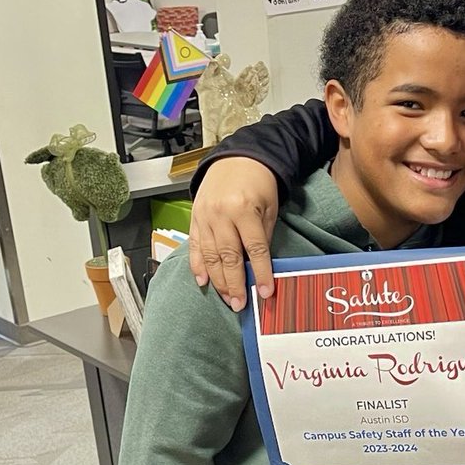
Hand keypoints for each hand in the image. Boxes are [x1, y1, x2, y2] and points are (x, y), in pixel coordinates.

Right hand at [188, 157, 278, 310]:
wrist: (235, 160)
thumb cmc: (258, 183)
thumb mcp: (269, 207)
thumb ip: (263, 236)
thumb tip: (261, 267)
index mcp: (243, 209)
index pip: (255, 248)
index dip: (261, 273)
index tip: (266, 292)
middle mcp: (220, 214)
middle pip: (228, 257)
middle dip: (235, 284)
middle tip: (240, 304)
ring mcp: (204, 217)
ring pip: (210, 256)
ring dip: (218, 281)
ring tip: (227, 298)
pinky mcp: (195, 219)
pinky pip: (195, 246)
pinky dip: (198, 266)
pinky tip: (203, 281)